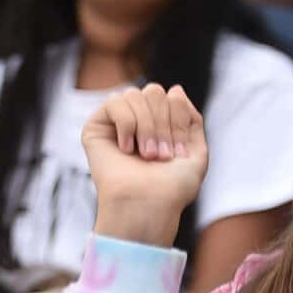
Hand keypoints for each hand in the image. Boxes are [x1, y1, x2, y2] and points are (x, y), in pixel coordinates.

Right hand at [83, 82, 207, 245]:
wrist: (148, 203)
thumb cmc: (172, 186)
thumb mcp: (196, 151)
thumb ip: (191, 119)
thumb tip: (175, 89)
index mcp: (160, 125)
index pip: (171, 97)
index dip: (178, 120)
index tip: (178, 153)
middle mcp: (138, 121)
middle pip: (153, 92)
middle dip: (162, 123)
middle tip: (161, 155)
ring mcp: (116, 123)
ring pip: (133, 95)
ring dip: (146, 126)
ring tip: (145, 154)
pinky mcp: (96, 127)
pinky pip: (114, 103)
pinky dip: (126, 124)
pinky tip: (126, 148)